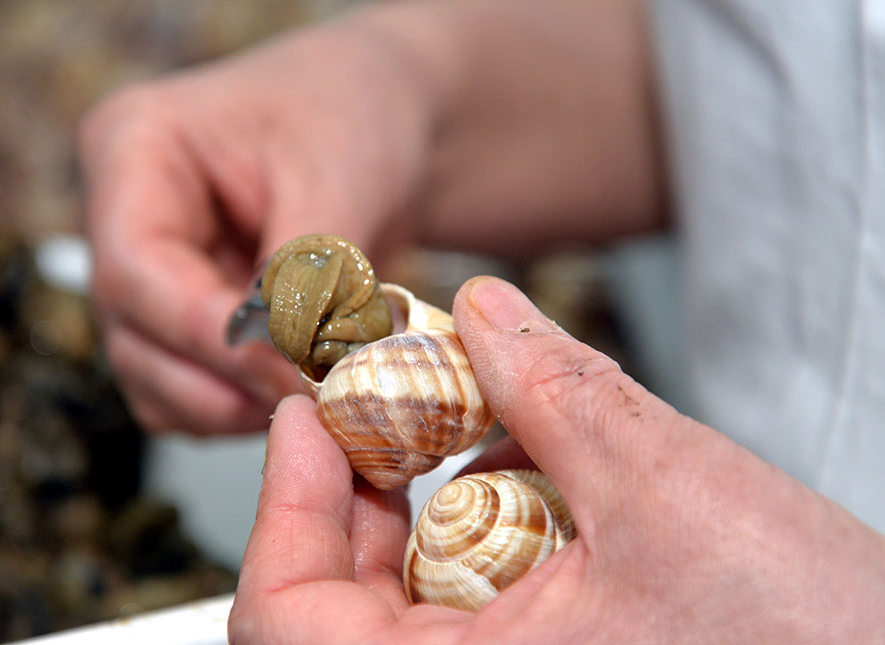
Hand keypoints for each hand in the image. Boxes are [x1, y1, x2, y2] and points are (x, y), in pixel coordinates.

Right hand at [78, 20, 432, 433]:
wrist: (385, 123)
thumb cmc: (354, 116)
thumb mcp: (338, 175)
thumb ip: (307, 272)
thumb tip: (295, 360)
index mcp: (133, 149)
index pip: (135, 269)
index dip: (207, 332)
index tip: (287, 368)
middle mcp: (124, 220)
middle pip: (134, 336)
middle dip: (225, 380)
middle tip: (312, 396)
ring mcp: (152, 278)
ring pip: (157, 381)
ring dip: (234, 404)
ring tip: (317, 391)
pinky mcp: (188, 321)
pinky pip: (193, 394)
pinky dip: (243, 405)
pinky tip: (301, 387)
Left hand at [229, 277, 884, 642]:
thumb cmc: (815, 643)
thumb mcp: (669, 492)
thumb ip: (555, 389)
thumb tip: (483, 312)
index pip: (287, 620)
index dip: (283, 503)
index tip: (307, 414)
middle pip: (334, 601)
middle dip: (358, 485)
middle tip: (389, 399)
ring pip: (398, 599)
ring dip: (419, 501)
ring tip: (471, 426)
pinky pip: (462, 608)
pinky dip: (473, 531)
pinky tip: (528, 477)